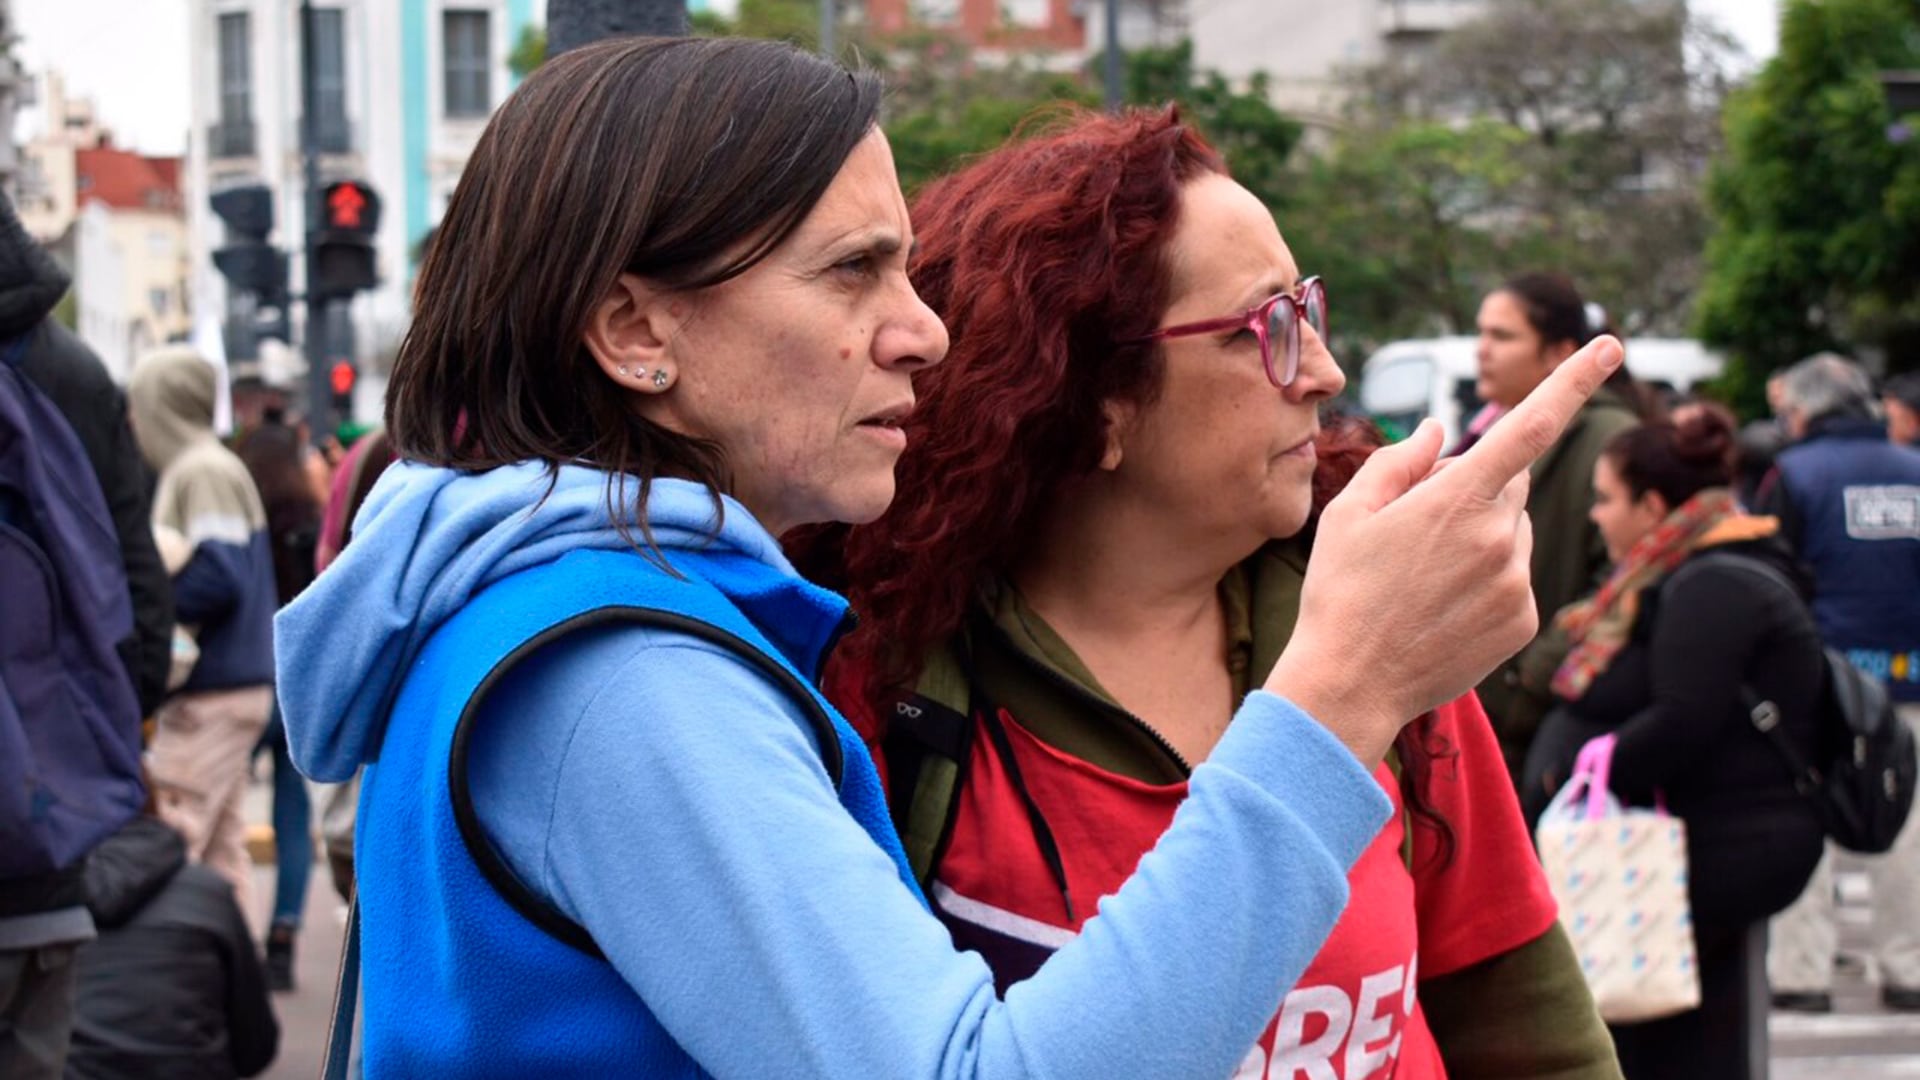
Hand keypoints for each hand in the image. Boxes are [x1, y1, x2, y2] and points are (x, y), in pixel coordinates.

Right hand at [1264, 336, 1624, 763]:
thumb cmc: (1340, 592)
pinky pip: (1514, 577)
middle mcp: (1498, 536)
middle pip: (1508, 484)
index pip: (1529, 425)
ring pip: (1511, 533)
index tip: (1610, 346)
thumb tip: (1435, 430)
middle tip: (1418, 528)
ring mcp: (1515, 581)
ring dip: (1481, 538)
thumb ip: (1399, 461)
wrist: (1351, 682)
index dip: (1573, 381)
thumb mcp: (1349, 514)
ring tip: (1425, 578)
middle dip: (1474, 489)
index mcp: (1456, 499)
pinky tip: (1442, 606)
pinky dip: (1487, 581)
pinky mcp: (1522, 619)